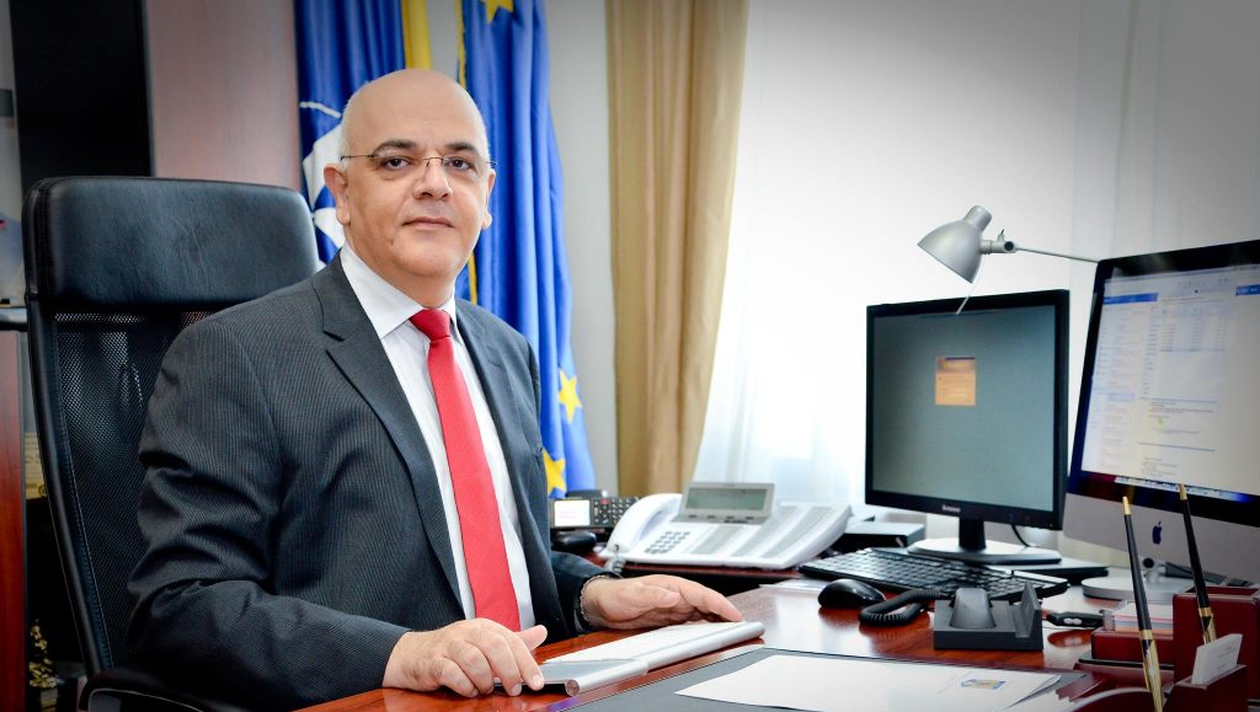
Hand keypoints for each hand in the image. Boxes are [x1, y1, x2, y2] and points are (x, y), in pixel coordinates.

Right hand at [382, 620, 546, 696]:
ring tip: (486, 688)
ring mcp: (448, 646)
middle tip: (514, 689)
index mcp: (483, 626)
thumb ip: (513, 641)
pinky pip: (452, 673)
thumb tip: (542, 632)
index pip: (510, 640)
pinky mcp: (433, 662)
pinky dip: (465, 686)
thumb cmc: (453, 650)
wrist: (412, 654)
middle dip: (509, 671)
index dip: (526, 662)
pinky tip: (469, 690)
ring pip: (474, 660)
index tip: (536, 682)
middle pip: (494, 647)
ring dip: (485, 680)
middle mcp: (466, 632)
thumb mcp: (485, 642)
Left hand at [580, 574, 743, 629]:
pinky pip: (693, 622)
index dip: (721, 604)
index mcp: (673, 585)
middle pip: (708, 604)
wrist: (603, 604)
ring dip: (717, 621)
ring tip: (732, 630)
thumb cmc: (617, 594)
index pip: (702, 595)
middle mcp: (677, 595)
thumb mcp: (633, 593)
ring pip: (703, 614)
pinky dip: (705, 627)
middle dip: (725, 613)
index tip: (734, 614)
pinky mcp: (670, 618)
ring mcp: (675, 607)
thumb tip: (674, 595)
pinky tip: (711, 634)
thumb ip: (653, 594)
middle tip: (742, 625)